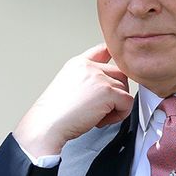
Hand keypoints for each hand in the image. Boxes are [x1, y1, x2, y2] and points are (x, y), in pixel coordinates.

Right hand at [14, 43, 132, 158]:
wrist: (46, 124)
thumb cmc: (54, 113)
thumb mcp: (68, 87)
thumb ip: (86, 80)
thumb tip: (104, 88)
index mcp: (78, 63)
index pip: (103, 50)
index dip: (113, 60)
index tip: (113, 73)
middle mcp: (89, 67)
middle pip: (120, 73)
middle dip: (116, 92)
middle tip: (100, 107)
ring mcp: (99, 78)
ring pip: (125, 90)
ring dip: (116, 106)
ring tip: (96, 116)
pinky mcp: (108, 92)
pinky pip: (128, 103)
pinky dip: (119, 115)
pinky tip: (100, 120)